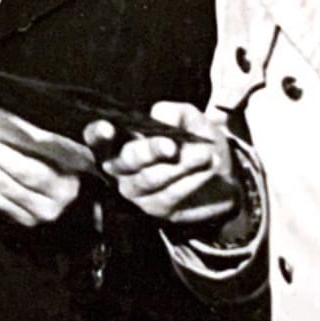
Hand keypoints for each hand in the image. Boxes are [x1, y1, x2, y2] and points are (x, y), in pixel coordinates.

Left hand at [0, 121, 83, 226]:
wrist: (91, 207)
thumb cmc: (85, 168)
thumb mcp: (86, 153)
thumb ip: (82, 140)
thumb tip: (64, 124)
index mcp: (67, 184)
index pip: (25, 170)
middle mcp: (51, 205)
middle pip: (4, 180)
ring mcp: (36, 218)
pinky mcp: (24, 223)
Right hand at [87, 103, 240, 225]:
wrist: (223, 178)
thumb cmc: (195, 144)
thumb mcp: (190, 121)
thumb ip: (176, 112)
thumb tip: (159, 113)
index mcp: (119, 142)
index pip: (96, 139)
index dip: (98, 135)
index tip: (108, 128)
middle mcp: (119, 169)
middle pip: (126, 160)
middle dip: (148, 151)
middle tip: (172, 146)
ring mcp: (134, 191)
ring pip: (149, 179)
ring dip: (178, 166)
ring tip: (204, 154)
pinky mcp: (154, 208)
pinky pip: (169, 194)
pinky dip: (191, 180)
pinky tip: (208, 168)